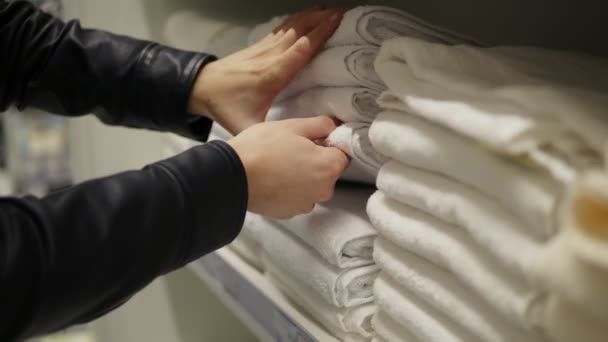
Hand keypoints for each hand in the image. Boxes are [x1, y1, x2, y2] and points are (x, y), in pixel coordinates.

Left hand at [188, 6, 346, 134]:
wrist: (200, 88)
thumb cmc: (225, 106)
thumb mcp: (247, 126)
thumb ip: (270, 135)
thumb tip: (294, 143)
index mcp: (273, 74)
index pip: (301, 48)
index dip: (320, 33)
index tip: (338, 21)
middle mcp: (271, 56)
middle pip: (300, 30)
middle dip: (323, 18)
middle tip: (344, 11)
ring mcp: (264, 48)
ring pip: (292, 26)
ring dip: (313, 16)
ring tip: (332, 10)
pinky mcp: (260, 46)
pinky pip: (283, 28)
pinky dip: (298, 19)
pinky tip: (308, 15)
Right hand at [227, 116, 349, 217]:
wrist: (230, 177)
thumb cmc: (261, 148)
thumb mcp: (292, 126)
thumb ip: (320, 125)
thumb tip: (333, 126)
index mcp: (328, 168)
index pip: (342, 154)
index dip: (329, 144)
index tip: (314, 139)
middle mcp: (322, 191)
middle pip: (327, 172)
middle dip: (315, 160)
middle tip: (292, 148)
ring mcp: (305, 204)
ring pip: (311, 185)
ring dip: (302, 176)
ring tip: (279, 163)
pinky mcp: (288, 213)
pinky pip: (296, 197)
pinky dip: (288, 189)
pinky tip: (272, 178)